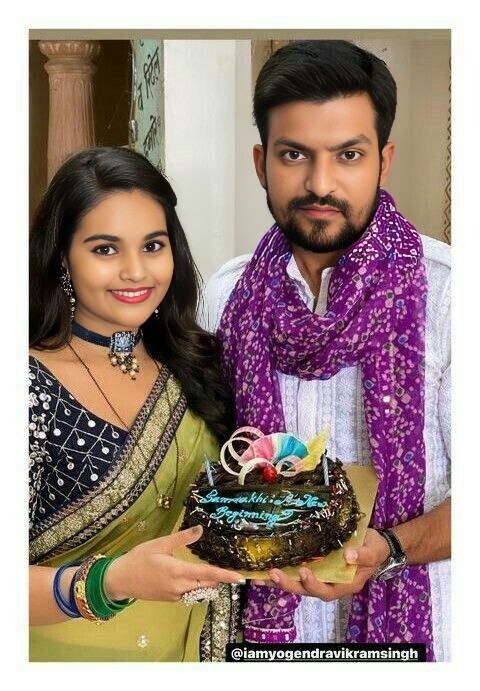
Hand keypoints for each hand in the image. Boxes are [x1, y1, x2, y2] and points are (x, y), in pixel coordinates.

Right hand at [104, 525, 244, 601]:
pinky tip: (194, 576)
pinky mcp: (171, 599)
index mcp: (178, 572)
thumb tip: (200, 529)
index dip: (225, 576)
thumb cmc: (139, 559)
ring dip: (208, 582)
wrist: (120, 580)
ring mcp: (175, 595)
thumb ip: (182, 538)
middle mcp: (180, 587)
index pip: (207, 574)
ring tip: (216, 573)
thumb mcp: (160, 544)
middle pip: (207, 584)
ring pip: (199, 590)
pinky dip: (196, 585)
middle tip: (231, 571)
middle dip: (219, 578)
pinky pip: (189, 593)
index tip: (239, 577)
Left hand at [262, 529, 389, 600]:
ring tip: (260, 575)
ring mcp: (321, 576)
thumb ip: (363, 555)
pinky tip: (266, 567)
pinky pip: (296, 573)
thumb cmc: (374, 548)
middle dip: (289, 584)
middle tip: (272, 574)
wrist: (373, 544)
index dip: (314, 584)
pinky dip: (282, 571)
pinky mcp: (315, 567)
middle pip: (307, 591)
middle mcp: (330, 584)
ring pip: (298, 584)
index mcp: (345, 584)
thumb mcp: (373, 551)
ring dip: (279, 581)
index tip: (304, 571)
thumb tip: (348, 555)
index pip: (327, 590)